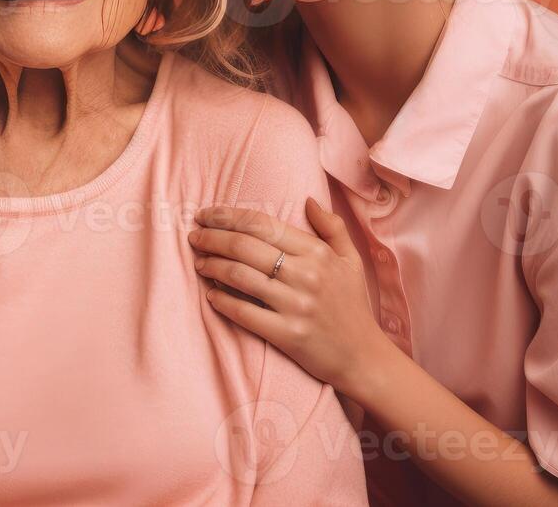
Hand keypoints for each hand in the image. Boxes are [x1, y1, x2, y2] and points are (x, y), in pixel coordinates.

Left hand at [189, 196, 390, 389]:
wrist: (364, 357)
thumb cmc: (353, 306)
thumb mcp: (351, 260)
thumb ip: (332, 227)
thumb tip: (308, 200)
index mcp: (318, 253)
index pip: (263, 225)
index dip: (229, 217)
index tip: (207, 215)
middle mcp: (306, 275)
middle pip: (245, 247)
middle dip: (212, 238)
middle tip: (194, 237)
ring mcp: (296, 306)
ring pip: (240, 277)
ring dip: (212, 266)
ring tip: (199, 262)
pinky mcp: (288, 335)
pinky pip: (244, 313)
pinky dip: (222, 301)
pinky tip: (211, 294)